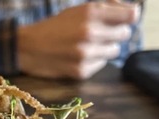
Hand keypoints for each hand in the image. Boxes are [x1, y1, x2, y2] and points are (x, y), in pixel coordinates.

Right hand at [17, 2, 139, 78]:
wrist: (27, 48)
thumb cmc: (54, 26)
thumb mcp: (77, 10)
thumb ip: (105, 9)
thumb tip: (131, 11)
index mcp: (90, 12)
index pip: (131, 16)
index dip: (129, 16)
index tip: (124, 18)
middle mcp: (90, 32)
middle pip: (124, 34)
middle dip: (116, 32)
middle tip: (102, 33)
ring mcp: (87, 54)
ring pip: (114, 51)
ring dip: (105, 47)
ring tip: (89, 45)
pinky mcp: (82, 71)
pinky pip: (101, 64)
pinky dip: (94, 60)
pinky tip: (79, 56)